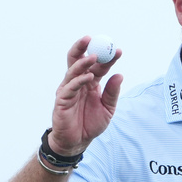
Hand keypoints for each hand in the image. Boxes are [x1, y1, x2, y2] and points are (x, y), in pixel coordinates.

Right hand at [48, 36, 123, 155]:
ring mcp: (68, 90)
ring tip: (94, 56)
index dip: (108, 57)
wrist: (77, 142)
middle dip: (83, 47)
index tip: (119, 50)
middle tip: (93, 39)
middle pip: (77, 60)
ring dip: (83, 62)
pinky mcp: (62, 100)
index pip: (98, 66)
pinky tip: (88, 77)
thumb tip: (119, 75)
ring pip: (73, 70)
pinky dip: (79, 80)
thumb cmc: (90, 124)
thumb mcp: (108, 109)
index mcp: (90, 83)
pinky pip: (70, 87)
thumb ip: (112, 92)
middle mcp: (78, 82)